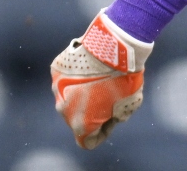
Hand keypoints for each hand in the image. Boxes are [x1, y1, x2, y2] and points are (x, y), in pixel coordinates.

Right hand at [50, 10, 152, 148]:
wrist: (114, 46)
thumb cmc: (124, 77)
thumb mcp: (131, 103)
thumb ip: (118, 115)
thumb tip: (112, 115)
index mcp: (81, 124)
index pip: (88, 141)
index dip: (104, 132)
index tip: (114, 117)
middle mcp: (64, 109)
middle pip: (78, 119)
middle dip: (93, 112)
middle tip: (111, 96)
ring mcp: (57, 89)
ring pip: (71, 98)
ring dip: (84, 93)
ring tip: (103, 78)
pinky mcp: (56, 70)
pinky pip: (67, 78)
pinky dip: (78, 76)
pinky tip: (94, 65)